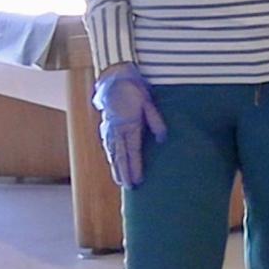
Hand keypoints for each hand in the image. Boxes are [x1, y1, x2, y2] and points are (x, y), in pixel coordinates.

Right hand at [91, 64, 167, 187]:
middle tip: (128, 187)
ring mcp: (109, 129)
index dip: (134, 168)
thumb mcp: (148, 104)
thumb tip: (163, 139)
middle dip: (124, 173)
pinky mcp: (106, 127)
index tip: (136, 181)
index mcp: (129, 126)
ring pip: (112, 153)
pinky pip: (108, 146)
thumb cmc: (133, 91)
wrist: (113, 81)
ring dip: (116, 168)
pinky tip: (112, 162)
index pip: (132, 152)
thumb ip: (155, 122)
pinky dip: (110, 157)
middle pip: (120, 157)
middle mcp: (117, 131)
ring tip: (120, 181)